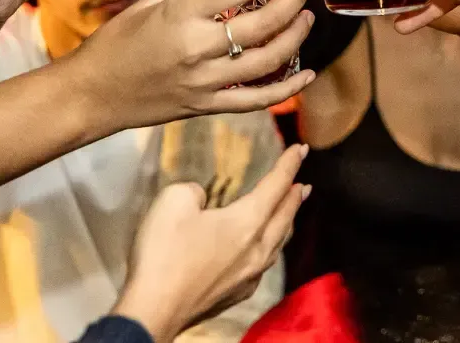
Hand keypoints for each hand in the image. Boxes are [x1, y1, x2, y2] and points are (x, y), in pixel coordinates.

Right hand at [71, 0, 316, 132]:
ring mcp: (205, 82)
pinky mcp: (207, 107)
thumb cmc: (115, 43)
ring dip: (294, 38)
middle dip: (292, 1)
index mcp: (181, 15)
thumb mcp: (148, 3)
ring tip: (307, 18)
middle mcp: (197, 48)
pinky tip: (307, 75)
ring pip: (266, 61)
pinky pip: (255, 101)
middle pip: (262, 24)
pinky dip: (286, 90)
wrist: (91, 95)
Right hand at [114, 144, 309, 340]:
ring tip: (290, 212)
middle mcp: (256, 249)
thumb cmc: (164, 253)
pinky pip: (264, 264)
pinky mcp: (236, 294)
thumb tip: (202, 200)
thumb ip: (194, 191)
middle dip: (295, 196)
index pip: (276, 185)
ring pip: (278, 243)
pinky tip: (264, 251)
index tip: (302, 148)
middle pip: (285, 216)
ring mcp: (249, 276)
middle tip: (305, 183)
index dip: (289, 164)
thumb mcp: (173, 201)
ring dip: (287, 222)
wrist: (153, 310)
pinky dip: (270, 248)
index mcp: (247, 222)